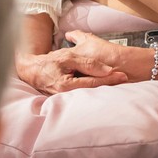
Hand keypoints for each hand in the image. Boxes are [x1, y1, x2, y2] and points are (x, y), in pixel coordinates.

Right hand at [15, 33, 129, 94]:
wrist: (31, 72)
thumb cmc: (48, 64)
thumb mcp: (67, 58)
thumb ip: (87, 63)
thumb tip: (107, 69)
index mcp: (67, 86)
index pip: (94, 82)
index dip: (109, 78)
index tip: (122, 75)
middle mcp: (68, 96)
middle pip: (95, 92)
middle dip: (110, 86)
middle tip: (126, 80)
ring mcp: (67, 99)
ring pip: (90, 94)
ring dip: (104, 89)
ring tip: (118, 84)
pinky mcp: (68, 99)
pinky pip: (84, 95)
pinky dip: (95, 90)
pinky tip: (104, 87)